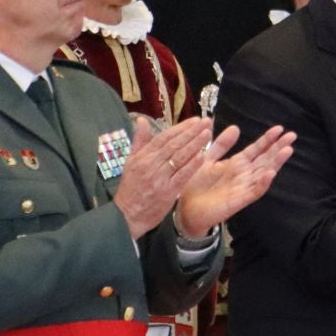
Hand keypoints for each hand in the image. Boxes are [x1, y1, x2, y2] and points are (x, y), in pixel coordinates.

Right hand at [113, 118, 217, 239]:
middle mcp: (150, 165)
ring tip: (207, 134)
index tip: (195, 120)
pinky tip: (203, 156)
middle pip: (174, 145)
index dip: (180, 128)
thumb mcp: (130, 162)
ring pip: (179, 157)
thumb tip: (142, 120)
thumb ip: (139, 141)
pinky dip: (192, 165)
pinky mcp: (167, 192)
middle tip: (206, 122)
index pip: (164, 137)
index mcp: (142, 157)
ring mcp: (159, 178)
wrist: (127, 215)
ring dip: (195, 144)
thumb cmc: (131, 188)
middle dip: (191, 132)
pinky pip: (181, 175)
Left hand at [175, 124, 297, 234]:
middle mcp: (244, 175)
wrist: (185, 210)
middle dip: (278, 148)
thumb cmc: (195, 186)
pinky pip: (254, 192)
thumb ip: (221, 145)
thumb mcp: (207, 159)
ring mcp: (243, 187)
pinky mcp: (239, 200)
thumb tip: (235, 127)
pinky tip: (270, 173)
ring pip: (264, 173)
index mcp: (237, 164)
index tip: (279, 128)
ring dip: (276, 162)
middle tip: (292, 135)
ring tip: (287, 150)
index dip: (268, 139)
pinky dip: (263, 183)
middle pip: (265, 159)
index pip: (257, 149)